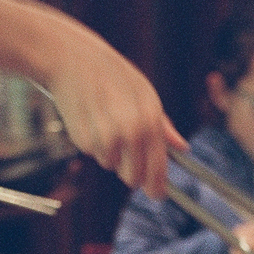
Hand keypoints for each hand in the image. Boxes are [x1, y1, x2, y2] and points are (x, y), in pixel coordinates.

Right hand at [43, 34, 183, 198]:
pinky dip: (91, 142)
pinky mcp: (85, 140)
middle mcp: (131, 131)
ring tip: (103, 121)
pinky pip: (92, 154)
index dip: (158, 188)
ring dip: (109, 153)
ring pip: (111, 166)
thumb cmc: (111, 75)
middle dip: (130, 173)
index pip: (158, 168)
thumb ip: (163, 125)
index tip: (158, 195)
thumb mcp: (143, 93)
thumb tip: (183, 148)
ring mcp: (107, 137)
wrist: (70, 58)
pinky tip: (89, 118)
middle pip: (134, 179)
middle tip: (124, 153)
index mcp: (150, 119)